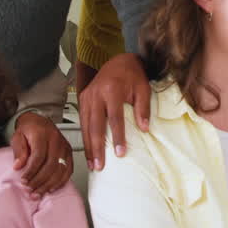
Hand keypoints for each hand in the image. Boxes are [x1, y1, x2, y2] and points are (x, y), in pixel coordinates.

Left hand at [10, 112, 72, 195]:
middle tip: (30, 190)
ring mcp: (65, 147)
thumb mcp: (18, 137)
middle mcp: (56, 140)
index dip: (31, 171)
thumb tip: (18, 166)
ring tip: (38, 193)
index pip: (39, 156)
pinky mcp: (69, 153)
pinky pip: (68, 170)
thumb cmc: (28, 129)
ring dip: (48, 185)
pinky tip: (50, 188)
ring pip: (60, 170)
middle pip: (51, 165)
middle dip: (39, 181)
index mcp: (43, 134)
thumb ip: (19, 151)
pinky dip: (60, 182)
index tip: (24, 181)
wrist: (39, 121)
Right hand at [77, 53, 149, 170]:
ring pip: (86, 125)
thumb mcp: (143, 89)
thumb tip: (144, 129)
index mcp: (112, 90)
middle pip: (95, 125)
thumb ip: (143, 108)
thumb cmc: (132, 76)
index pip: (114, 118)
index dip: (117, 137)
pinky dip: (85, 137)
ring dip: (88, 146)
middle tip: (100, 166)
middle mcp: (96, 93)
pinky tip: (89, 151)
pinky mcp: (83, 99)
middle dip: (97, 147)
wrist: (119, 61)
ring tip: (93, 164)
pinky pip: (82, 121)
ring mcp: (87, 96)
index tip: (120, 153)